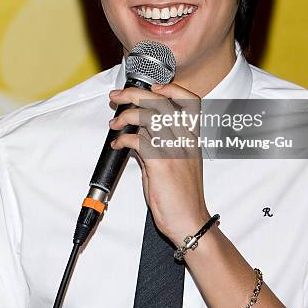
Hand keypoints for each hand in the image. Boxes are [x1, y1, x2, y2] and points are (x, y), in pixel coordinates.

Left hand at [108, 83, 209, 244]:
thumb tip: (139, 130)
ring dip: (125, 116)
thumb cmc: (183, 193)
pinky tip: (118, 145)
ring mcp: (174, 149)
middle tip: (117, 96)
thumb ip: (161, 141)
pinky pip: (138, 140)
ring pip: (147, 117)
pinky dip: (122, 140)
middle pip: (160, 102)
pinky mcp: (160, 163)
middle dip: (134, 94)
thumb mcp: (178, 160)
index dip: (171, 87)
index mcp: (193, 136)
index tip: (153, 86)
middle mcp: (186, 139)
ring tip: (114, 123)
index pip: (190, 99)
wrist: (189, 220)